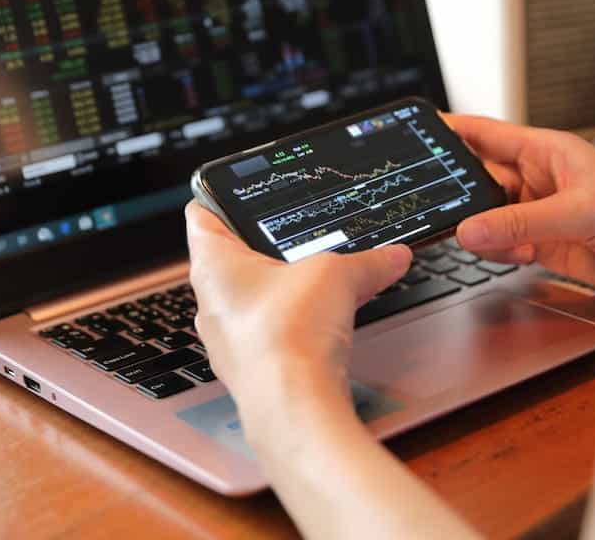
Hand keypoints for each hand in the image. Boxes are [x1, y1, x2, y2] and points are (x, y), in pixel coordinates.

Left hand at [184, 201, 411, 419]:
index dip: (219, 196)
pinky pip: (273, 333)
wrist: (294, 406)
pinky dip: (296, 322)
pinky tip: (329, 321)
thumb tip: (393, 256)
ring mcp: (230, 339)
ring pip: (256, 299)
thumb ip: (369, 261)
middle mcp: (212, 302)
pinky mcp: (253, 368)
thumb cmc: (289, 334)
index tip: (238, 190)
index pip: (201, 215)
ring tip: (323, 278)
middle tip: (296, 234)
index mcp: (213, 265)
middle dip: (267, 247)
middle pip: (233, 259)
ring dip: (285, 288)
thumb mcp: (338, 275)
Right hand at [445, 114, 594, 288]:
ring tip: (508, 243)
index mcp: (546, 151)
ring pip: (484, 217)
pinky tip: (523, 255)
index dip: (452, 130)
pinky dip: (500, 253)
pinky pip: (499, 244)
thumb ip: (522, 222)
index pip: (487, 133)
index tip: (418, 133)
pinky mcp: (537, 242)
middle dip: (462, 196)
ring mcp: (534, 212)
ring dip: (485, 233)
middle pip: (478, 180)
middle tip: (451, 212)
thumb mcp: (580, 210)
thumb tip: (473, 229)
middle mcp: (536, 178)